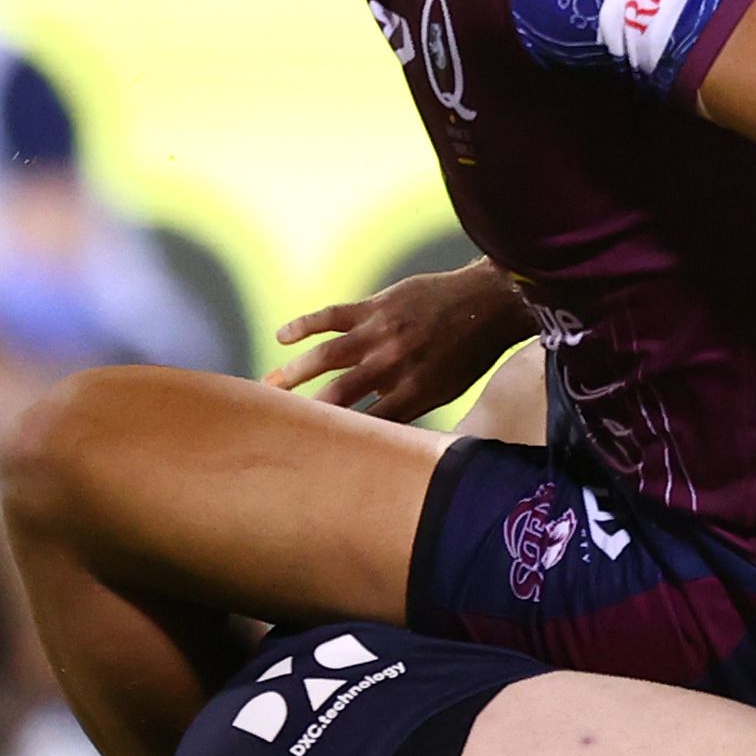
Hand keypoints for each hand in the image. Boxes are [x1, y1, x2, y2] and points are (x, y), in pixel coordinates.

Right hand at [262, 260, 534, 421]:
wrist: (488, 303)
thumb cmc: (469, 353)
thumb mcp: (446, 392)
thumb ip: (409, 409)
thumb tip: (378, 431)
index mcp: (411, 393)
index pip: (364, 425)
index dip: (336, 440)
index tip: (309, 451)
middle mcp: (391, 366)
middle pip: (337, 396)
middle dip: (303, 413)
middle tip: (274, 425)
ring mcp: (380, 333)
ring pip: (325, 357)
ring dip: (293, 373)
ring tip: (266, 387)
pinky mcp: (374, 306)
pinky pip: (331, 315)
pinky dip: (304, 325)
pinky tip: (282, 336)